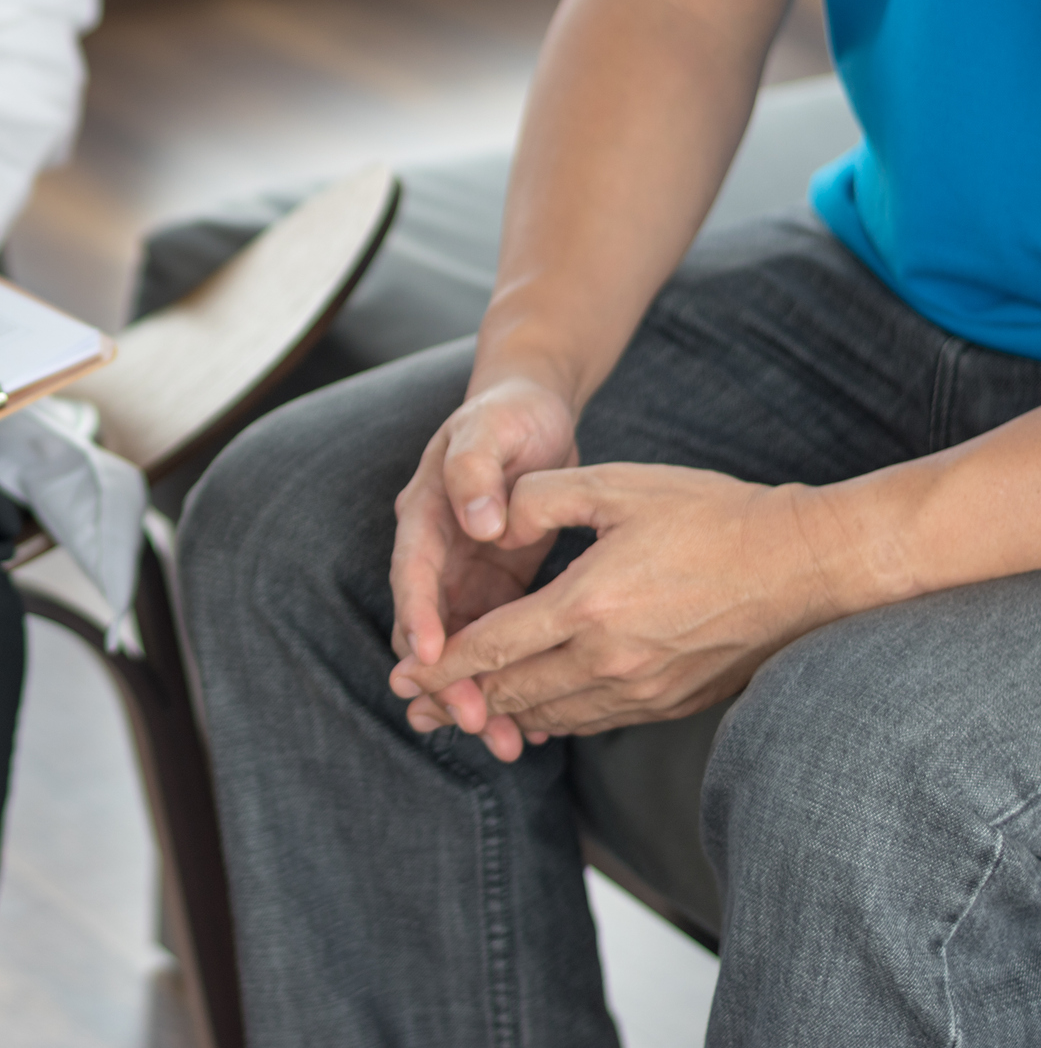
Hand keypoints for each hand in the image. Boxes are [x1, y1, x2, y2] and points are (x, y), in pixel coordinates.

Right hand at [386, 376, 579, 753]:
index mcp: (424, 516)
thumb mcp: (490, 428)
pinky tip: (538, 722)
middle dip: (450, 679)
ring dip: (480, 694)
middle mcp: (437, 554)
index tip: (431, 658)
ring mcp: (464, 575)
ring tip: (508, 743)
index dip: (420, 617)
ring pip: (463, 647)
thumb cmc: (507, 414)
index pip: (414, 574)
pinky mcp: (497, 588)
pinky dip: (511, 679)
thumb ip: (475, 471)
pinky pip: (497, 642)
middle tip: (478, 722)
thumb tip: (479, 521)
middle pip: (431, 627)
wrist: (529, 409)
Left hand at [392, 464, 852, 761]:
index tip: (401, 678)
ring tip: (463, 718)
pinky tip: (535, 715)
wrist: (806, 565)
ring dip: (502, 716)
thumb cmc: (712, 515)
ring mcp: (645, 688)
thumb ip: (543, 498)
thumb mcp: (618, 486)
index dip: (441, 666)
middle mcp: (611, 660)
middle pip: (513, 692)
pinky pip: (594, 720)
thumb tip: (490, 519)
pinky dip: (554, 719)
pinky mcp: (672, 701)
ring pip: (552, 714)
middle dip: (457, 702)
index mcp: (587, 606)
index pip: (492, 648)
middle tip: (413, 709)